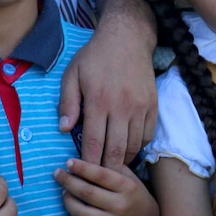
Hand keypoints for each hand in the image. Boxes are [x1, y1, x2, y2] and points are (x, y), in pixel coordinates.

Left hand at [54, 158, 158, 215]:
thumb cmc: (132, 193)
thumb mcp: (129, 176)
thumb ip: (110, 167)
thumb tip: (83, 156)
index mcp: (127, 187)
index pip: (100, 175)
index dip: (82, 168)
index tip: (68, 162)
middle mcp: (120, 205)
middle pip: (87, 193)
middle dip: (68, 182)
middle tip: (58, 174)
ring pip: (81, 212)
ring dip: (67, 200)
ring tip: (64, 192)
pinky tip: (71, 209)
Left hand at [58, 14, 156, 169]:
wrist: (127, 37)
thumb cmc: (95, 56)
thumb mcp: (72, 74)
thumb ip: (67, 102)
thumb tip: (63, 128)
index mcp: (98, 100)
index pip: (93, 141)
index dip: (88, 162)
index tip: (83, 172)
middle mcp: (121, 106)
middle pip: (115, 149)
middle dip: (107, 168)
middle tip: (99, 178)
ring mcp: (140, 107)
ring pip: (133, 145)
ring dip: (123, 159)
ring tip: (112, 165)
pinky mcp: (153, 105)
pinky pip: (147, 135)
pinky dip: (138, 146)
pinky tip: (128, 148)